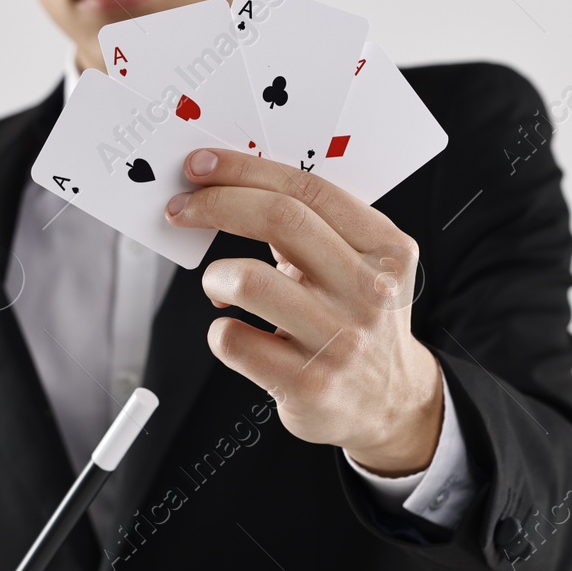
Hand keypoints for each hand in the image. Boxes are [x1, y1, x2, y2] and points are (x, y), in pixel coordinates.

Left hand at [165, 148, 442, 477]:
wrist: (390, 403)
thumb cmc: (359, 323)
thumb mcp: (363, 266)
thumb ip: (316, 228)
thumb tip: (233, 187)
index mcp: (386, 248)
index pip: (308, 189)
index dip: (245, 171)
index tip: (201, 167)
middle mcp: (370, 291)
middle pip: (280, 219)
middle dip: (216, 204)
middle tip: (181, 209)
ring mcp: (340, 340)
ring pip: (248, 281)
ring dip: (215, 276)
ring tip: (220, 286)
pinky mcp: (308, 384)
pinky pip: (233, 340)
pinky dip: (220, 331)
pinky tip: (238, 334)